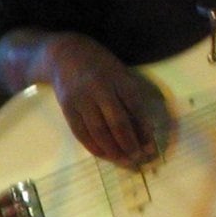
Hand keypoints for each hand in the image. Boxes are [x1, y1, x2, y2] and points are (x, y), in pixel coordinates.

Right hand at [42, 34, 162, 165]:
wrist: (64, 55)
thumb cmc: (101, 66)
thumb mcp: (121, 73)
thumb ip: (131, 97)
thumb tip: (144, 129)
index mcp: (119, 79)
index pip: (136, 108)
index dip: (144, 129)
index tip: (152, 147)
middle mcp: (100, 89)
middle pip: (117, 122)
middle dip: (129, 144)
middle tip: (139, 159)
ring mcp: (81, 99)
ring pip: (98, 131)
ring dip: (112, 150)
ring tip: (124, 162)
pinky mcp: (67, 107)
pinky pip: (80, 132)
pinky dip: (93, 146)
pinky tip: (104, 156)